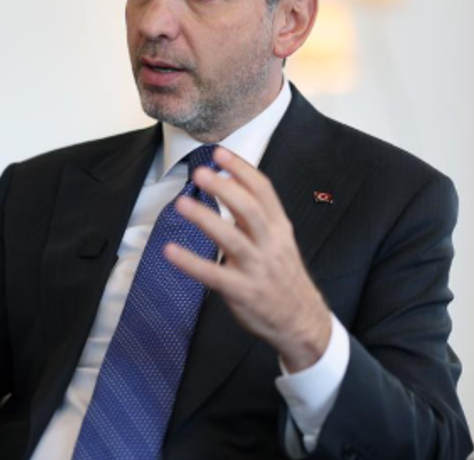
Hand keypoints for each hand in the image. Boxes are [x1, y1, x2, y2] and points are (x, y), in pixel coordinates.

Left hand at [164, 147, 331, 371]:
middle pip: (250, 210)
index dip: (241, 170)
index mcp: (280, 228)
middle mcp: (270, 244)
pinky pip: (213, 275)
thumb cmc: (282, 275)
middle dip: (225, 189)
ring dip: (206, 219)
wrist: (302, 321)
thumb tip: (227, 181)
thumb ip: (256, 214)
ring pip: (232, 239)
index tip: (219, 153)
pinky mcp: (242, 292)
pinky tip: (170, 251)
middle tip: (200, 173)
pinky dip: (191, 263)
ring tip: (181, 203)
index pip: (264, 191)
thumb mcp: (279, 240)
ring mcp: (256, 269)